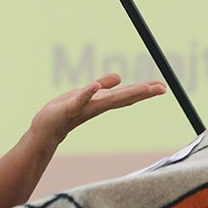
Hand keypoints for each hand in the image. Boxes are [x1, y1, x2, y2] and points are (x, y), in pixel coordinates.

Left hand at [29, 73, 165, 148]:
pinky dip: (88, 94)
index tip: (162, 87)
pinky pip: (80, 100)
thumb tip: (119, 77)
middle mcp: (96, 106)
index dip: (144, 90)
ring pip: (108, 100)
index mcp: (101, 102)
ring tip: (143, 88)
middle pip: (123, 98)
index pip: (126, 95)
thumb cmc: (63, 113)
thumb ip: (101, 87)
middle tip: (161, 89)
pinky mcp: (69, 109)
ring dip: (125, 94)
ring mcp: (84, 108)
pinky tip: (95, 87)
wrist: (45, 130)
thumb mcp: (84, 94)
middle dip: (142, 92)